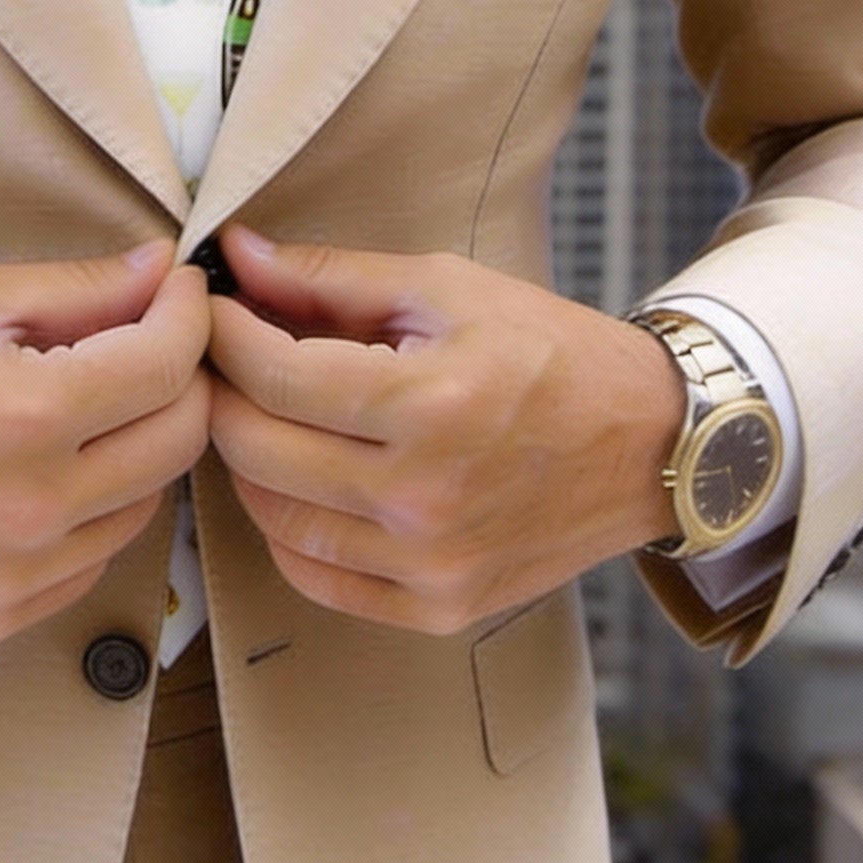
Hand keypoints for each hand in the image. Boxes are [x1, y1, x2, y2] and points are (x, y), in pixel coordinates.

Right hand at [0, 245, 211, 646]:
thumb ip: (72, 290)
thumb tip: (161, 272)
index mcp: (21, 416)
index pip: (166, 364)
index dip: (187, 313)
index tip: (177, 291)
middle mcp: (30, 510)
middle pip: (179, 440)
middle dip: (180, 376)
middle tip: (147, 339)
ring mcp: (14, 578)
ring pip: (145, 504)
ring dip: (138, 445)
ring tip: (88, 402)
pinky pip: (91, 559)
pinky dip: (93, 509)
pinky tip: (46, 468)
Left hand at [206, 229, 686, 635]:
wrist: (651, 444)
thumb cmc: (549, 352)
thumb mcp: (445, 288)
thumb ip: (330, 277)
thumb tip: (235, 254)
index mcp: (431, 403)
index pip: (273, 375)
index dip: (222, 334)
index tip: (211, 308)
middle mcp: (426, 496)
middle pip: (256, 449)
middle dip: (219, 392)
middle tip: (220, 358)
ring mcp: (431, 563)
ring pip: (273, 518)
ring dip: (245, 461)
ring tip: (258, 413)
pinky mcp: (439, 608)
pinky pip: (315, 579)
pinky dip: (285, 530)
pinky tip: (296, 481)